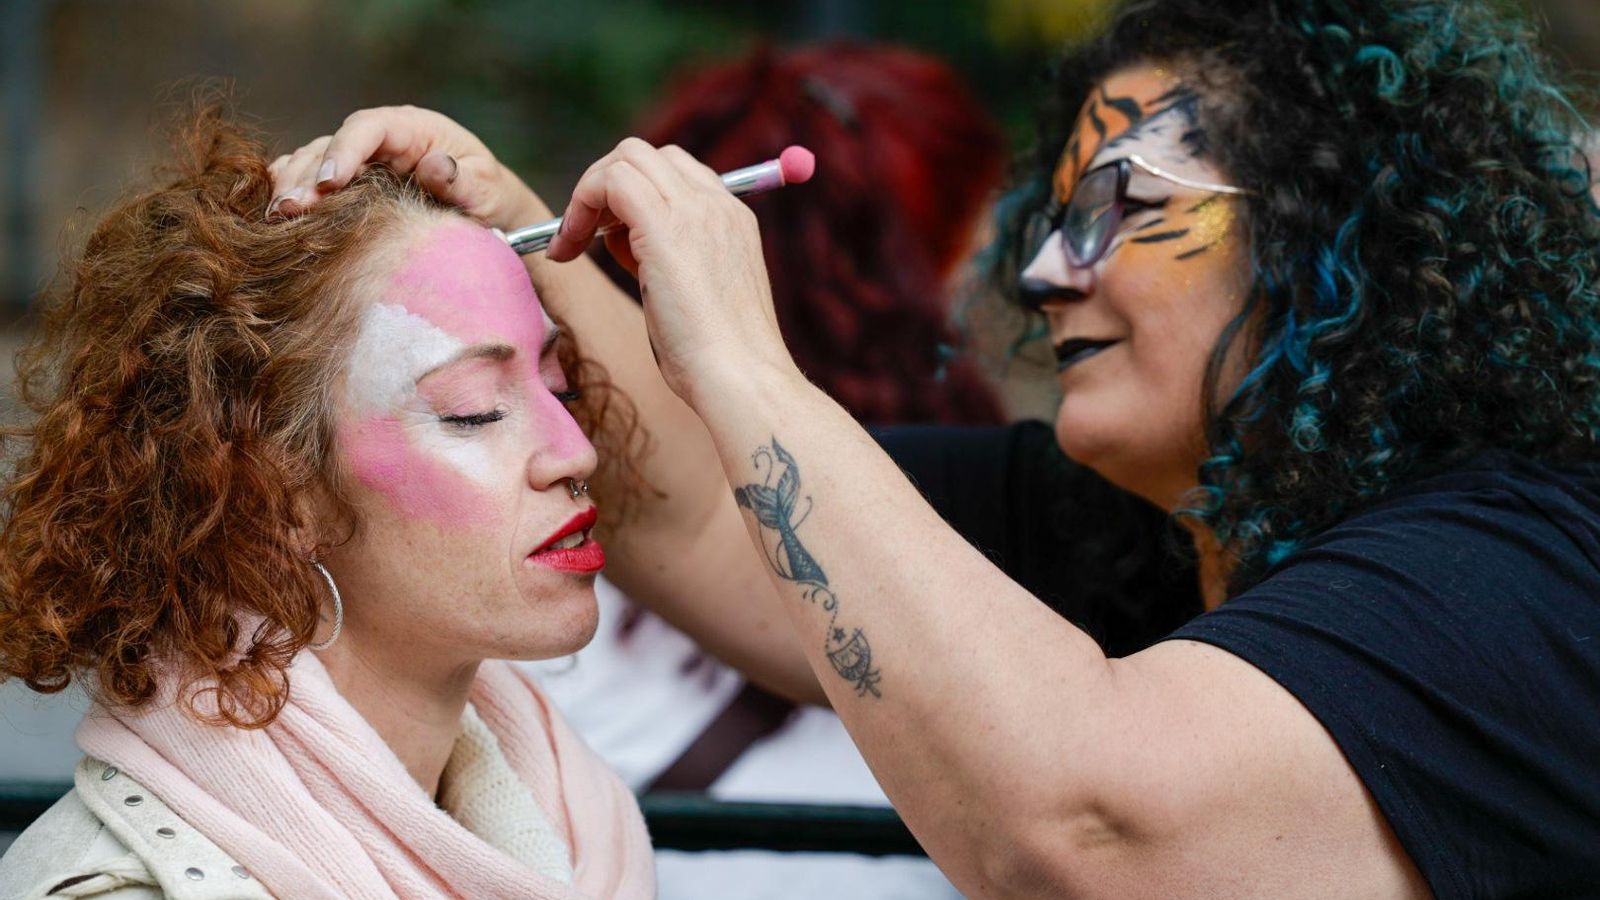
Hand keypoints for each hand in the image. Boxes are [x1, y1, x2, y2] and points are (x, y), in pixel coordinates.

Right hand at [268, 105, 547, 227]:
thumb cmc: (488, 194)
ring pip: (312, 162)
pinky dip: (292, 191)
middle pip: (330, 146)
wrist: (485, 210)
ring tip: (276, 218)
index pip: (368, 127)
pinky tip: (275, 216)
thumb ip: (462, 179)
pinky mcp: (349, 182)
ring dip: (291, 187)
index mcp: (412, 128)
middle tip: (288, 210)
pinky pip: (311, 179)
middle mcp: (379, 138)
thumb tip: (436, 164)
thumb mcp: (485, 188)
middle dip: (306, 176)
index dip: (344, 150)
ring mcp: (360, 159)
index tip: (328, 183)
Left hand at [545, 138, 794, 406]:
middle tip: (583, 237)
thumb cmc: (716, 359)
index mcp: (732, 218)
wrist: (740, 378)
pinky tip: (569, 250)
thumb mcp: (694, 296)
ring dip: (588, 195)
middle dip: (605, 187)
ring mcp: (692, 210)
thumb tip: (621, 242)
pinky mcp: (663, 225)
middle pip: (647, 155)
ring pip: (626, 158)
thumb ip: (664, 260)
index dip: (633, 197)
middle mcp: (716, 204)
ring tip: (573, 245)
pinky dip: (579, 206)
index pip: (675, 173)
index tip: (610, 242)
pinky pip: (610, 182)